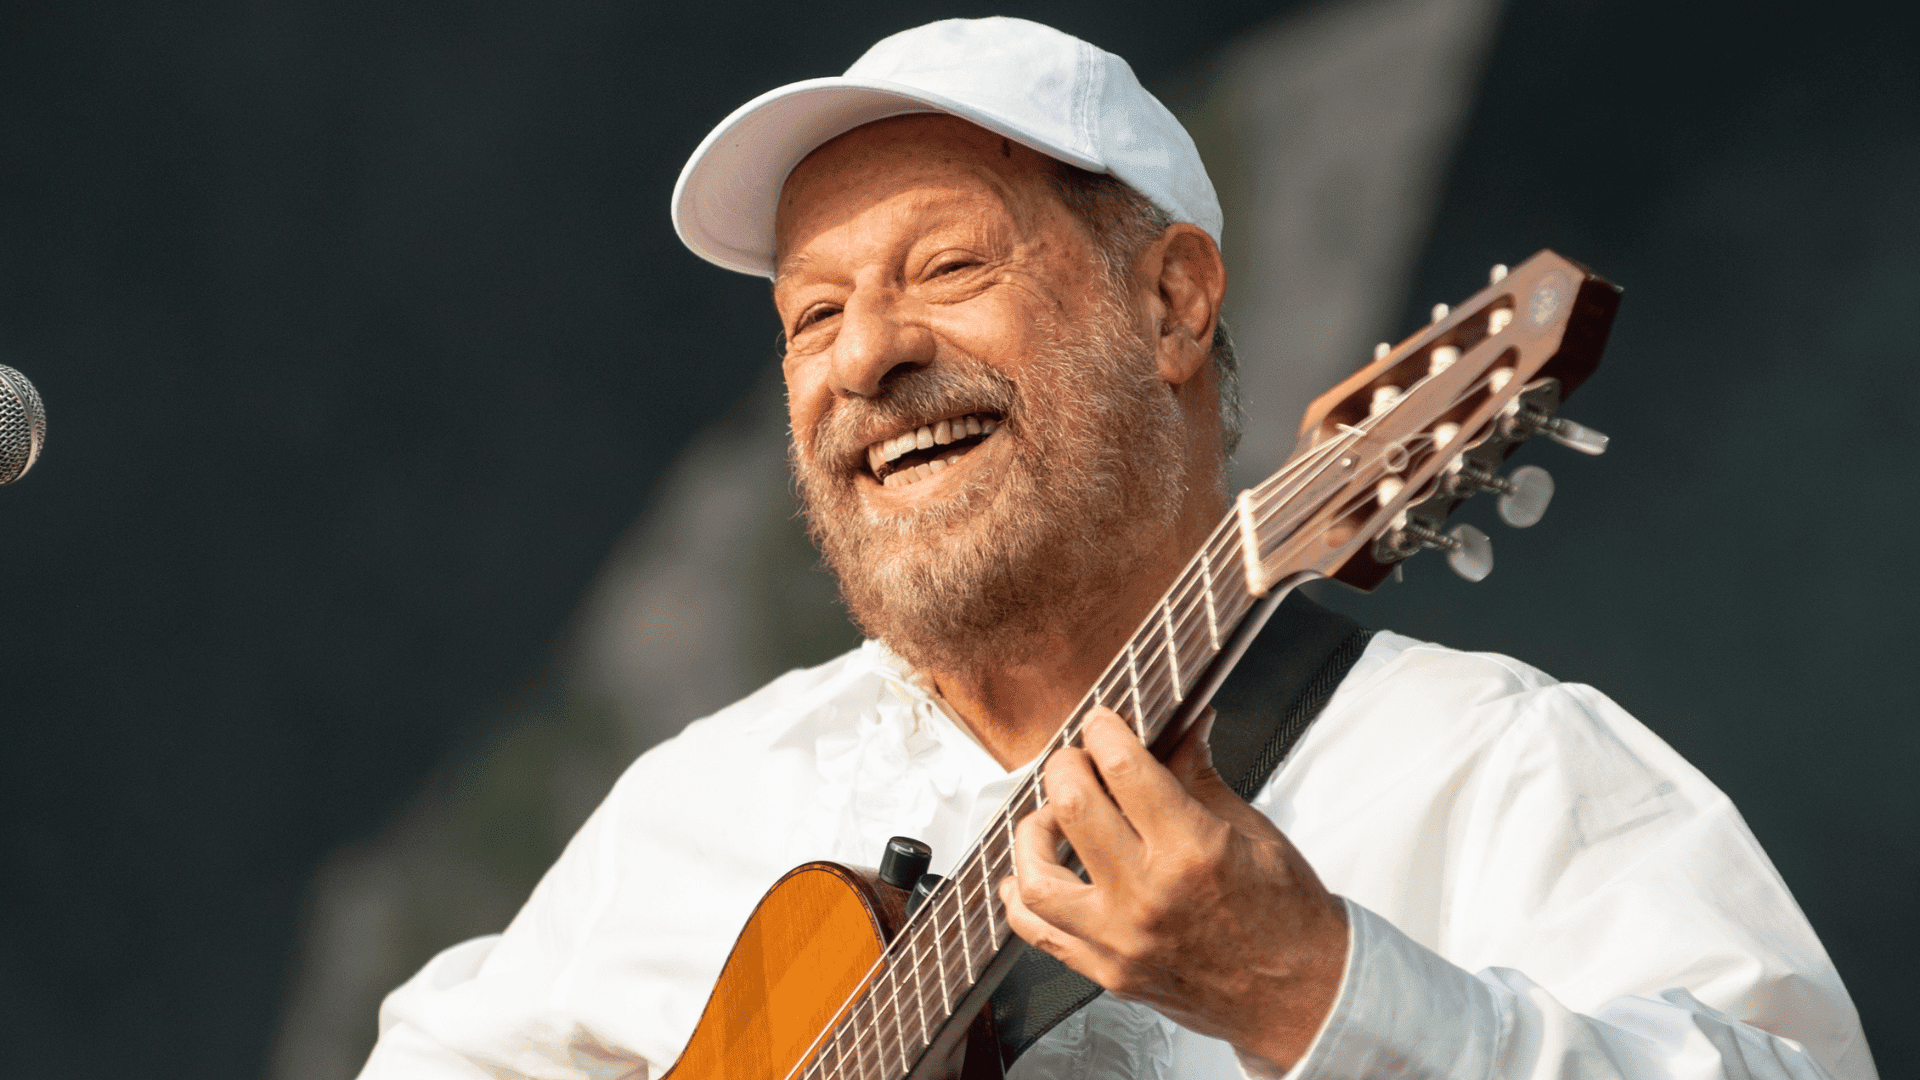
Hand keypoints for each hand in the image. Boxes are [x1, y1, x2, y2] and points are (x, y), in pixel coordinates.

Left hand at [997, 706, 1347, 1070]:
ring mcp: (1121, 940)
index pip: (1123, 768)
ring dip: (1033, 833)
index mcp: (1192, 850)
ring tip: (1050, 818)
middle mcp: (1148, 895)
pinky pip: (1040, 933)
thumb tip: (1182, 725)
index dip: (1104, 731)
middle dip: (1066, 767)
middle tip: (1078, 761)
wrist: (1302, 997)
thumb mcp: (1253, 831)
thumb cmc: (1288, 917)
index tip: (1101, 723)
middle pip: (1071, 807)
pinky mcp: (1109, 972)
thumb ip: (1199, 776)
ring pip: (1037, 876)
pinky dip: (1022, 898)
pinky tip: (1028, 875)